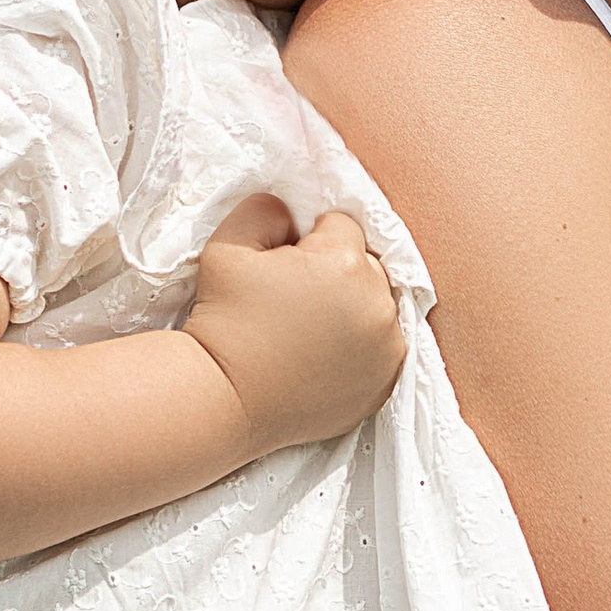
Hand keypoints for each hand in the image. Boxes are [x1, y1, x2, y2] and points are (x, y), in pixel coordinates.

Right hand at [184, 195, 404, 450]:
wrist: (224, 400)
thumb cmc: (223, 320)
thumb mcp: (228, 246)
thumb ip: (266, 210)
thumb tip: (292, 214)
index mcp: (344, 263)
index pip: (341, 226)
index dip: (309, 241)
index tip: (284, 270)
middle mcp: (377, 303)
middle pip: (367, 265)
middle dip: (337, 273)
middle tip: (294, 302)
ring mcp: (387, 348)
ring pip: (377, 306)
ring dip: (353, 309)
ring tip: (308, 332)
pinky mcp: (386, 382)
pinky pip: (382, 347)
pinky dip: (361, 347)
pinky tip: (323, 357)